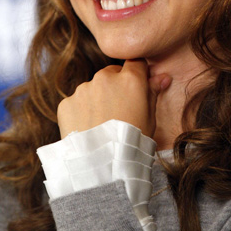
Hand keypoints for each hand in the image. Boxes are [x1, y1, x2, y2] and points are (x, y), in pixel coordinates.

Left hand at [57, 59, 171, 138]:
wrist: (101, 167)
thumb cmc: (132, 143)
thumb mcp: (150, 118)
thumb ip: (153, 92)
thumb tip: (163, 77)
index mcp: (130, 79)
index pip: (135, 62)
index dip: (137, 74)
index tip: (137, 87)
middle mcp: (105, 78)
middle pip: (112, 73)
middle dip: (116, 86)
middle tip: (119, 110)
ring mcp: (83, 89)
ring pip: (93, 87)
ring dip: (97, 98)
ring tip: (102, 124)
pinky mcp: (67, 103)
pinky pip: (77, 102)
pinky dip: (81, 112)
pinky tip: (88, 129)